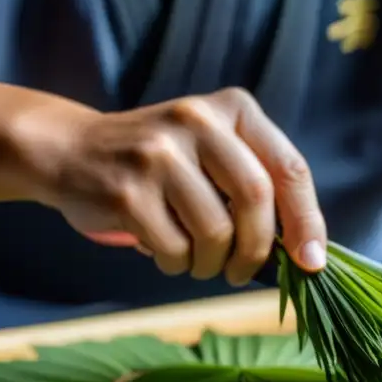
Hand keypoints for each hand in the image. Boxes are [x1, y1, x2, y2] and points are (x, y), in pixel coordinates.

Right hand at [37, 87, 326, 284]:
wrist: (71, 151)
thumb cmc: (159, 166)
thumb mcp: (212, 153)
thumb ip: (255, 187)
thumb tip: (302, 254)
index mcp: (233, 109)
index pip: (289, 169)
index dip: (306, 222)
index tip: (310, 262)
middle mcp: (198, 121)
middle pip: (256, 200)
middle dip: (257, 250)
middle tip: (241, 272)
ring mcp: (159, 153)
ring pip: (215, 232)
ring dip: (211, 263)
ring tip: (196, 260)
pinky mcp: (128, 190)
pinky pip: (174, 249)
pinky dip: (175, 264)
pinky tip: (163, 251)